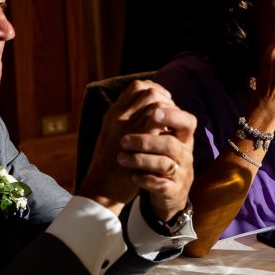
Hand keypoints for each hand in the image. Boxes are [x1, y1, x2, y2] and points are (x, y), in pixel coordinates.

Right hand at [78, 80, 176, 210]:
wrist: (102, 186)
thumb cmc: (108, 163)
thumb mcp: (111, 135)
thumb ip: (124, 121)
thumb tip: (143, 111)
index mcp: (113, 113)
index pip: (136, 87)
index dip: (153, 89)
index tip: (161, 98)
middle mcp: (119, 116)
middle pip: (148, 92)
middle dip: (164, 97)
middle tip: (171, 108)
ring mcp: (128, 127)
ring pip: (156, 104)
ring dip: (169, 110)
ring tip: (172, 120)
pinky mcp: (139, 140)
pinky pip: (158, 120)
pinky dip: (168, 122)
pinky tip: (171, 131)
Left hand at [119, 103, 195, 221]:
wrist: (168, 190)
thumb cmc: (160, 156)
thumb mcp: (162, 136)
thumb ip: (155, 116)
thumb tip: (142, 86)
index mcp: (183, 137)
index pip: (187, 121)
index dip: (172, 116)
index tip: (153, 112)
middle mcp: (185, 154)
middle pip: (170, 143)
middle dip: (146, 140)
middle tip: (124, 140)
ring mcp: (180, 173)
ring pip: (163, 165)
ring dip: (140, 160)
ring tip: (121, 158)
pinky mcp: (172, 191)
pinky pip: (160, 185)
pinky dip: (144, 180)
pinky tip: (132, 176)